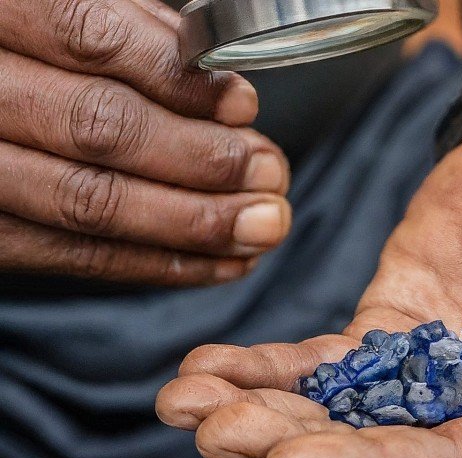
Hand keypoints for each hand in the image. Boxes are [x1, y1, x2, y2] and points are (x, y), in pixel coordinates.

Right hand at [0, 0, 290, 284]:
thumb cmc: (26, 53)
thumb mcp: (53, 10)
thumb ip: (124, 23)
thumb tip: (206, 65)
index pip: (85, 35)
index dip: (174, 76)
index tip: (242, 105)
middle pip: (98, 129)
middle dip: (202, 158)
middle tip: (269, 173)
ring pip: (90, 202)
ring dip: (194, 220)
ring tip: (262, 223)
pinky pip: (80, 258)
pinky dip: (163, 263)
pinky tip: (223, 260)